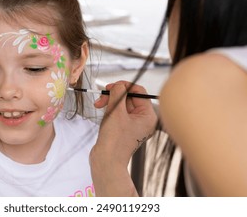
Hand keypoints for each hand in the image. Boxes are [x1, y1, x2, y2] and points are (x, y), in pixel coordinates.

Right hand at [90, 81, 156, 195]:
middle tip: (102, 96)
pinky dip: (109, 109)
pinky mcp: (124, 128)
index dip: (125, 86)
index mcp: (148, 116)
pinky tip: (102, 111)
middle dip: (114, 95)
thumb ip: (118, 94)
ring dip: (110, 102)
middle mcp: (143, 119)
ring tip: (99, 105)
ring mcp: (133, 124)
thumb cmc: (114, 140)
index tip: (112, 86)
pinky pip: (118, 112)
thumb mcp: (116, 111)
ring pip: (122, 104)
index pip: (139, 92)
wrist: (106, 161)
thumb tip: (118, 85)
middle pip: (129, 97)